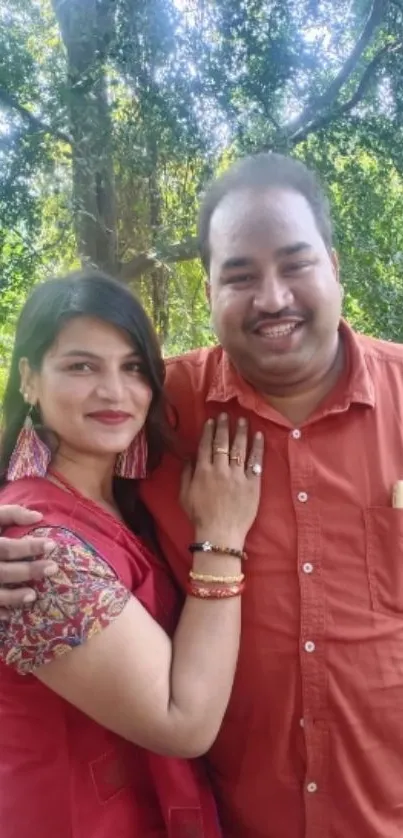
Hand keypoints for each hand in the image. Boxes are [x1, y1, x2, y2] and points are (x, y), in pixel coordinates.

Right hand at [0, 506, 57, 618]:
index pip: (6, 548)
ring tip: (33, 596)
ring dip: (13, 597)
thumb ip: (11, 513)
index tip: (51, 546)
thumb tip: (38, 517)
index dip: (29, 547)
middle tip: (52, 569)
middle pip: (3, 572)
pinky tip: (10, 614)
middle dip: (28, 571)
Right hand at [180, 414, 263, 546]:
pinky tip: (259, 436)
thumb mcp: (184, 495)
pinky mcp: (252, 484)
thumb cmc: (200, 516)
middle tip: (226, 415)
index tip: (212, 420)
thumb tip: (190, 457)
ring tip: (243, 421)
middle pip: (223, 443)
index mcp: (203, 472)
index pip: (206, 445)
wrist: (220, 534)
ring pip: (240, 449)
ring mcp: (238, 477)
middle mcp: (220, 470)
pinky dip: (258, 448)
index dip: (209, 431)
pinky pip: (256, 463)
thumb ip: (186, 474)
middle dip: (224, 426)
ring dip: (241, 432)